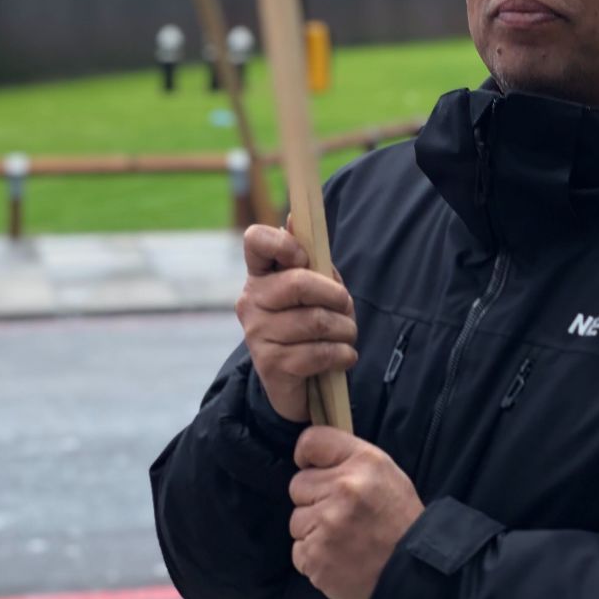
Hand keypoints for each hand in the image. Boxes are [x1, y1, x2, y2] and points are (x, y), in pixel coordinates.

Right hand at [236, 222, 356, 424]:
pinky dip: (342, 354)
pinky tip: (344, 356)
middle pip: (298, 283)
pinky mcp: (271, 366)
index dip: (283, 242)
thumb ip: (311, 256)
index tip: (304, 257)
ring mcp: (257, 334)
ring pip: (315, 321)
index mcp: (260, 273)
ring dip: (345, 329)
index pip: (255, 239)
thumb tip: (296, 215)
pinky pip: (318, 352)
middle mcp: (251, 301)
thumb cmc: (309, 322)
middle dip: (336, 295)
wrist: (297, 382)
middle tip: (346, 306)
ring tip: (347, 335)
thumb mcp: (314, 287)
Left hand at [289, 427, 424, 598]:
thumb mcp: (385, 472)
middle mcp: (343, 489)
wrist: (411, 571)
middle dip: (313, 498)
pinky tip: (337, 556)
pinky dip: (313, 555)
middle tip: (339, 511)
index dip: (307, 454)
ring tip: (342, 536)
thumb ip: (348, 458)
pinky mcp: (316, 558)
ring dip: (313, 529)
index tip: (310, 465)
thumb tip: (312, 454)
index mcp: (362, 462)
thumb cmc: (398, 520)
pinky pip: (298, 550)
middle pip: (298, 484)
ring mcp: (327, 525)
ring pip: (297, 519)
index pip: (311, 441)